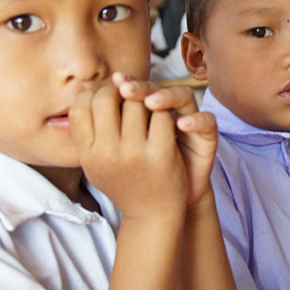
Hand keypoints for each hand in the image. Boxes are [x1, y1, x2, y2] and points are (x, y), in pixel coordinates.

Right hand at [70, 83, 186, 218]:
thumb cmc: (124, 182)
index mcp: (88, 155)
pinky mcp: (162, 153)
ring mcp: (135, 153)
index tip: (106, 95)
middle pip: (107, 98)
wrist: (153, 214)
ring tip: (146, 107)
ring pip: (137, 102)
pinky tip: (164, 120)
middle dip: (118, 90)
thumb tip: (84, 92)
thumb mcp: (96, 164)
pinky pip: (161, 115)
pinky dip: (164, 113)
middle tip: (128, 94)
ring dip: (143, 99)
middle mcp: (107, 153)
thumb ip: (87, 133)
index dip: (92, 94)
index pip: (79, 107)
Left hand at [114, 72, 218, 206]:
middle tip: (125, 88)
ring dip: (165, 97)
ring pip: (182, 95)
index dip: (125, 84)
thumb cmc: (135, 175)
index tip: (112, 84)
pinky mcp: (207, 135)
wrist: (164, 205)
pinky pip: (206, 121)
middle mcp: (170, 110)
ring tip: (151, 102)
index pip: (137, 87)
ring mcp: (190, 120)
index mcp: (147, 111)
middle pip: (158, 87)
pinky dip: (195, 121)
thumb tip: (81, 97)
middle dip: (141, 87)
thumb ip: (105, 125)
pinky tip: (182, 124)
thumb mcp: (118, 151)